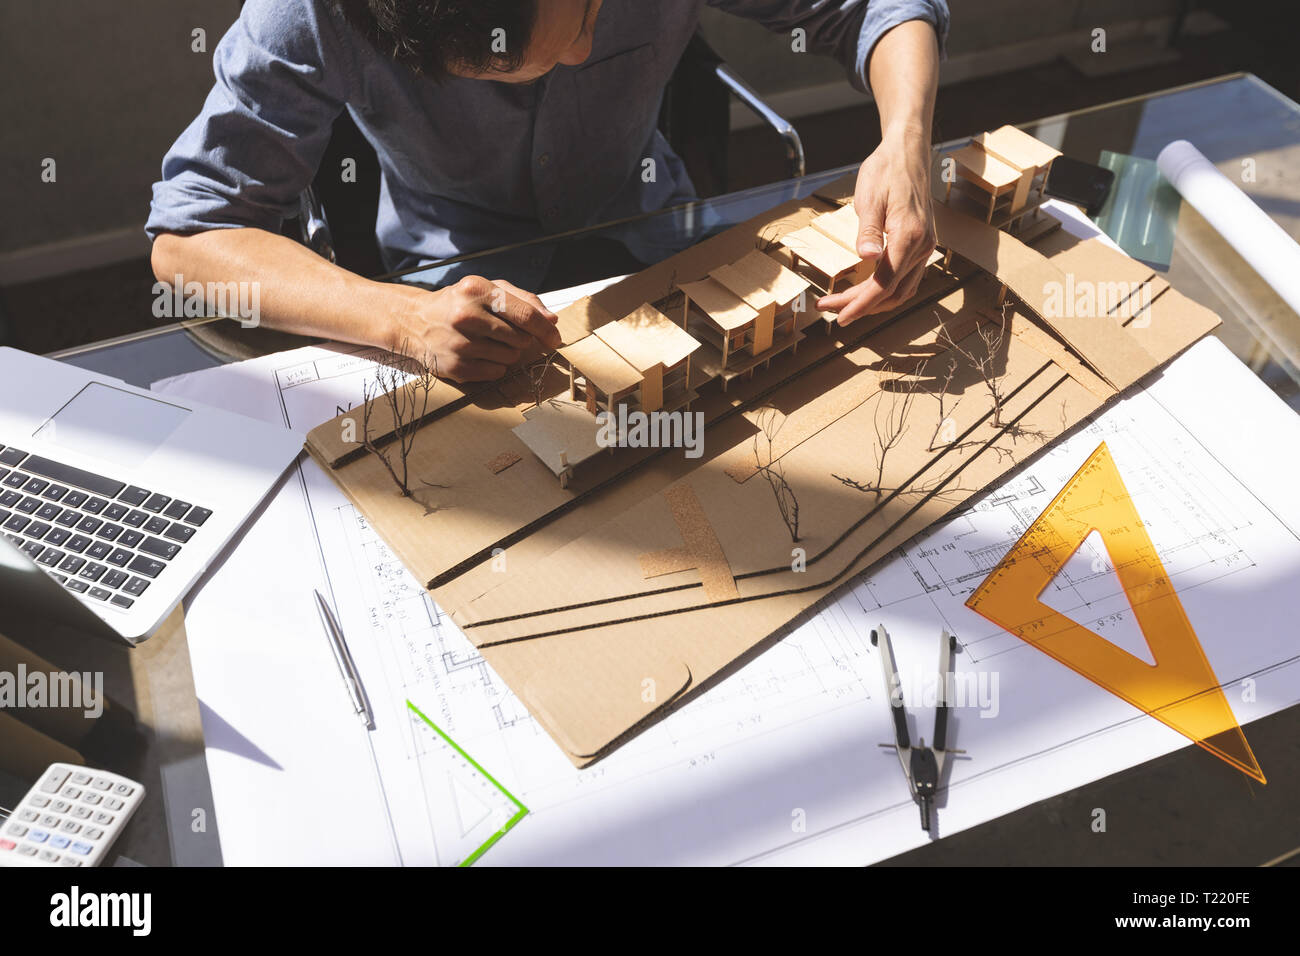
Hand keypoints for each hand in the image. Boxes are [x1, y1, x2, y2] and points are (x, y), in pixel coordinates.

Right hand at [389, 275, 561, 381]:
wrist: (415, 322)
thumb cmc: (460, 303)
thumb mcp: (488, 289)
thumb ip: (523, 300)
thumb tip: (551, 321)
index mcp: (476, 289)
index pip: (525, 314)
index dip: (545, 329)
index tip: (554, 338)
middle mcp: (466, 316)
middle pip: (521, 338)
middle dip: (520, 338)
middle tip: (502, 332)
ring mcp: (460, 343)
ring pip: (511, 357)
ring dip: (507, 352)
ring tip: (487, 341)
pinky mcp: (456, 367)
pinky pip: (496, 373)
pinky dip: (494, 366)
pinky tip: (478, 354)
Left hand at [818, 129, 935, 324]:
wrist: (908, 152)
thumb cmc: (886, 170)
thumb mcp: (869, 198)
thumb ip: (868, 231)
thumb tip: (867, 258)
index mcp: (909, 236)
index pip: (884, 284)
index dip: (861, 304)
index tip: (840, 316)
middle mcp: (923, 246)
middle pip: (892, 292)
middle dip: (860, 306)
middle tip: (829, 308)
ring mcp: (925, 247)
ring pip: (901, 290)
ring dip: (873, 302)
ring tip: (842, 304)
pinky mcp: (921, 245)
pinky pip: (905, 278)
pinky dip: (885, 291)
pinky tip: (865, 291)